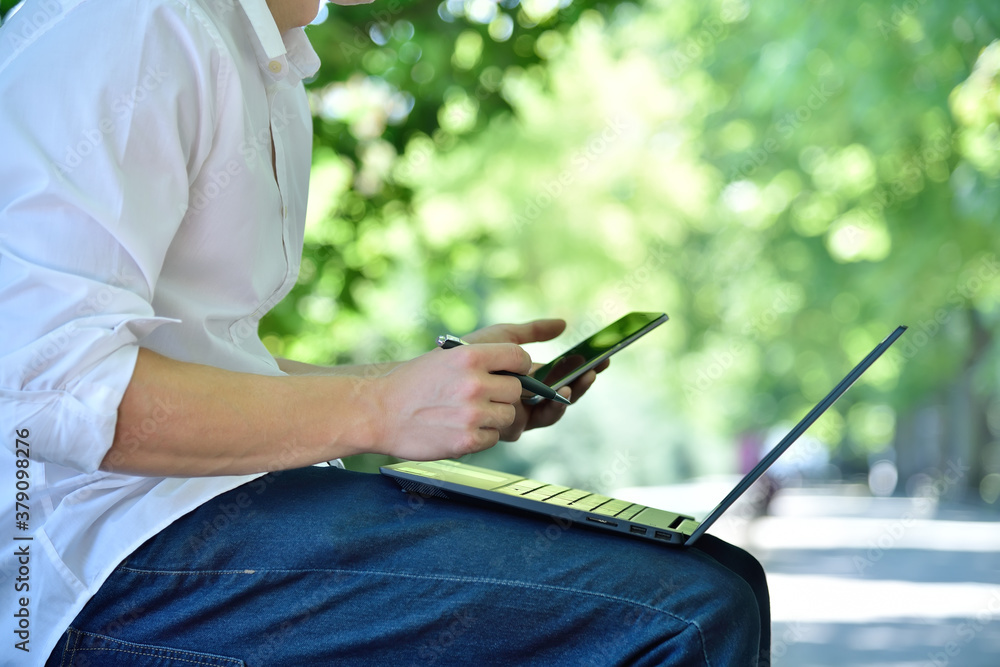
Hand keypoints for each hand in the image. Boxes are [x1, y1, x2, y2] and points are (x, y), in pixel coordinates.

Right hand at [372, 342, 531, 459]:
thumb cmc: (413, 383)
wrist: (378, 412)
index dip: (519, 365)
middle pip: (517, 390)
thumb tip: (519, 367)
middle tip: (482, 397)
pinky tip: (458, 429)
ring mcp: (471, 414)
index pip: (518, 357)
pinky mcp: (467, 441)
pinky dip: (481, 436)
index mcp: (470, 356)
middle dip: (504, 394)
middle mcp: (474, 383)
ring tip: (466, 413)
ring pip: (508, 416)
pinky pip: (493, 438)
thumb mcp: (446, 357)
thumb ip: (481, 359)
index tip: (514, 371)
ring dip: (494, 417)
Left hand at [462, 319, 609, 440]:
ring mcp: (517, 415)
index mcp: (525, 377)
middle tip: (598, 368)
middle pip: (563, 394)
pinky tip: (559, 392)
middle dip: (583, 381)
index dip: (583, 366)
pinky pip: (537, 420)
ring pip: (553, 408)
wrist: (429, 379)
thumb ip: (531, 331)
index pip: (561, 374)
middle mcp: (524, 398)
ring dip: (571, 393)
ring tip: (580, 378)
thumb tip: (564, 324)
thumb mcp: (500, 337)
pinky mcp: (508, 429)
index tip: (603, 357)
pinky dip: (552, 406)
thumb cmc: (461, 355)